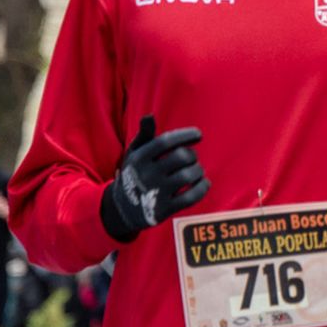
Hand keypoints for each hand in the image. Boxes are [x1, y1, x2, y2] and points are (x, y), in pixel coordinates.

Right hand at [99, 115, 209, 241]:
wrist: (122, 208)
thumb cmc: (135, 173)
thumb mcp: (134, 153)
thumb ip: (144, 135)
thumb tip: (149, 116)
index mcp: (139, 158)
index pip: (166, 141)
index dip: (185, 135)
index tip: (199, 135)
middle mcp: (147, 175)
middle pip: (181, 157)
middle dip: (192, 155)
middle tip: (192, 158)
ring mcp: (156, 193)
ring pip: (188, 176)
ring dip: (198, 171)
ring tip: (196, 170)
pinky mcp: (164, 210)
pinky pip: (191, 197)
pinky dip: (202, 188)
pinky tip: (204, 183)